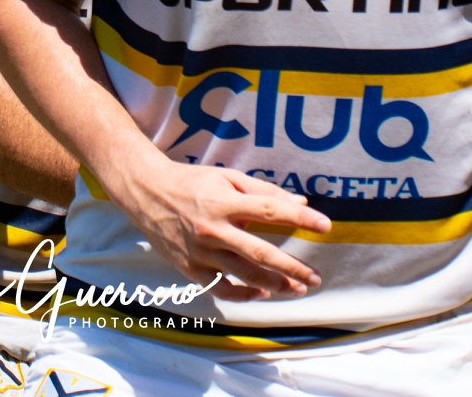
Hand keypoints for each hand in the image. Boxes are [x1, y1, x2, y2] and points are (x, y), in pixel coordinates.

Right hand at [112, 156, 330, 299]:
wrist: (146, 193)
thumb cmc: (191, 182)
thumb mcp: (226, 177)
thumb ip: (263, 191)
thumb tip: (299, 203)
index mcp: (223, 201)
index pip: (269, 210)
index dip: (300, 218)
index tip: (325, 225)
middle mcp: (213, 229)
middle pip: (260, 252)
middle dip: (291, 267)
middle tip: (314, 277)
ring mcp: (200, 251)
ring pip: (243, 275)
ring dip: (274, 284)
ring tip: (296, 289)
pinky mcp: (190, 267)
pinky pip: (221, 288)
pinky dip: (243, 294)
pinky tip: (261, 293)